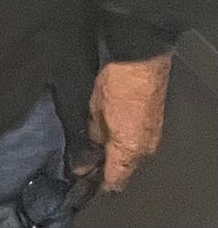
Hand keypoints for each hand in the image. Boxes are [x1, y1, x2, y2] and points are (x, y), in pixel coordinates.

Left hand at [86, 53, 171, 191]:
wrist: (140, 62)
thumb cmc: (117, 83)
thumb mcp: (95, 109)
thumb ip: (95, 131)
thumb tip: (93, 143)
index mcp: (127, 148)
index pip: (115, 178)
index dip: (99, 180)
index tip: (84, 176)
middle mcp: (143, 148)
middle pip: (123, 167)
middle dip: (106, 165)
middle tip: (85, 161)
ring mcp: (152, 137)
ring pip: (131, 154)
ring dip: (116, 152)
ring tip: (94, 147)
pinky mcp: (156, 126)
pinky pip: (139, 142)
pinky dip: (126, 141)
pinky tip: (111, 133)